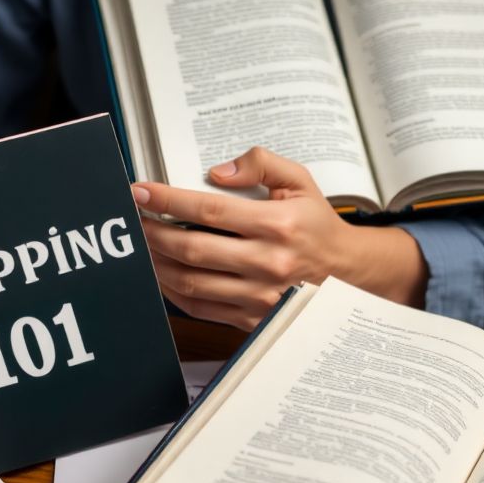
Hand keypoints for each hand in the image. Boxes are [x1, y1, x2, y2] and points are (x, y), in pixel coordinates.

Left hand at [133, 147, 427, 329]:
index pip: (209, 211)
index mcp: (277, 225)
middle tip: (134, 219)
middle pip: (193, 249)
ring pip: (191, 282)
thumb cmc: (318, 226)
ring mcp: (259, 295)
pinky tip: (163, 274)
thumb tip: (217, 171)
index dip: (168, 200)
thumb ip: (262, 164)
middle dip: (154, 233)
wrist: (348, 274)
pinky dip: (175, 291)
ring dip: (158, 263)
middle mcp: (268, 263)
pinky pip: (202, 308)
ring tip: (143, 245)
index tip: (141, 192)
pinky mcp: (253, 318)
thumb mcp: (300, 182)